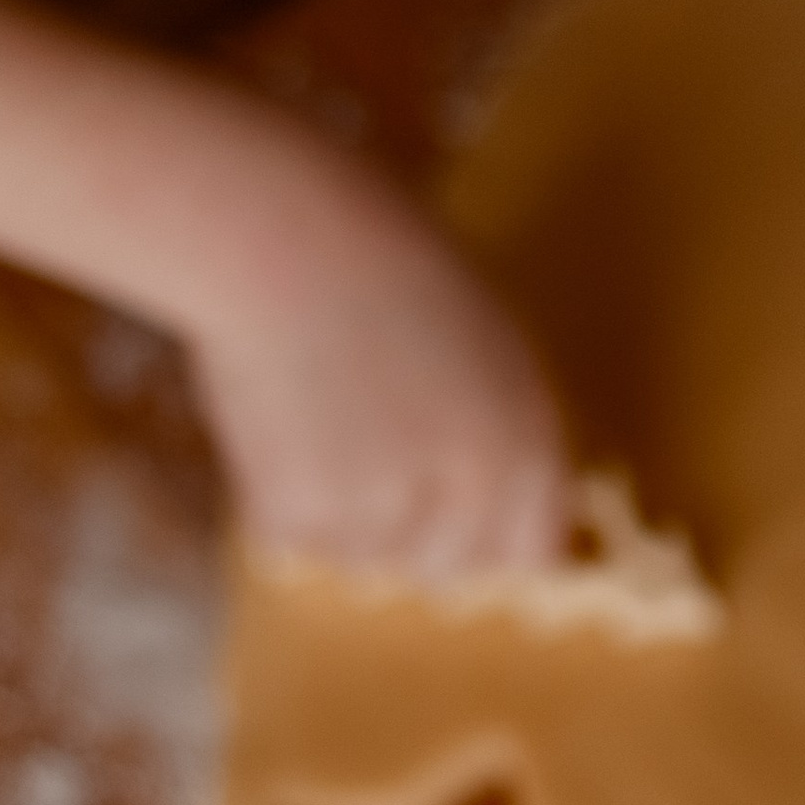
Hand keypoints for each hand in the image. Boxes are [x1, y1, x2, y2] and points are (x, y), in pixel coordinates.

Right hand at [185, 174, 571, 580]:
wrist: (287, 236)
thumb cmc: (384, 264)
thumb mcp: (486, 345)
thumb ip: (496, 428)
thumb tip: (484, 504)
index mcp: (529, 446)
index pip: (528, 551)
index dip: (484, 537)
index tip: (447, 520)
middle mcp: (472, 491)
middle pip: (442, 567)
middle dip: (403, 532)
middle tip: (359, 455)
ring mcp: (387, 509)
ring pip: (362, 560)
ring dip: (336, 514)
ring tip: (316, 419)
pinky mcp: (305, 513)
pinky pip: (293, 539)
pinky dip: (276, 498)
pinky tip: (278, 422)